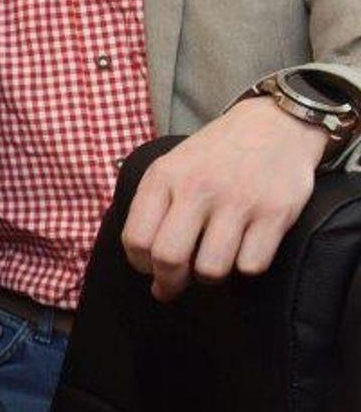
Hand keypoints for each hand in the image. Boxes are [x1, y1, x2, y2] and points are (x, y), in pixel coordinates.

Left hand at [122, 97, 325, 299]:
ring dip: (208, 277)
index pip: (136, 238)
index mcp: (164, 176)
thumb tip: (141, 257)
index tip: (148, 270)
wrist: (275, 124)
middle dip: (169, 282)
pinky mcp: (275, 213)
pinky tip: (243, 251)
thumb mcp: (172, 164)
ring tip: (210, 265)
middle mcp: (198, 188)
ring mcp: (239, 201)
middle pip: (169, 258)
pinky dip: (246, 266)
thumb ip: (153, 203)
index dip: (140, 265)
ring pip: (211, 268)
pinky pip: (252, 265)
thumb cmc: (217, 153)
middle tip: (172, 286)